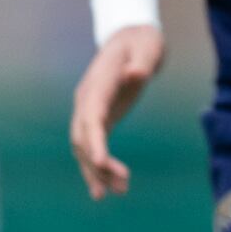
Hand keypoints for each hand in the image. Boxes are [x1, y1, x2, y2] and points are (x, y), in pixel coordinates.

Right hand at [69, 25, 164, 199]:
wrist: (132, 38)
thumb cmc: (142, 43)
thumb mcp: (147, 47)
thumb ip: (142, 61)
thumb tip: (136, 73)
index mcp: (98, 84)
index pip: (90, 116)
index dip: (92, 140)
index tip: (100, 161)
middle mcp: (87, 100)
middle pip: (83, 138)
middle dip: (97, 164)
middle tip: (120, 186)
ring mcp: (89, 110)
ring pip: (84, 148)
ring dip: (98, 171)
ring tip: (119, 192)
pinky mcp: (99, 118)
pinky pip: (93, 146)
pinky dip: (99, 166)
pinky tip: (111, 185)